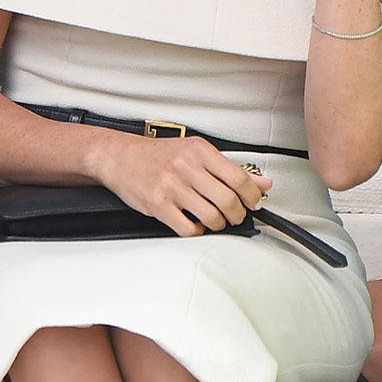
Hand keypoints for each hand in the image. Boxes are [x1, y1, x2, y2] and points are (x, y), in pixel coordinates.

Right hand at [92, 134, 271, 238]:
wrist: (119, 156)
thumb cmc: (157, 155)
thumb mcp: (196, 152)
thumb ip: (229, 168)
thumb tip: (263, 182)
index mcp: (200, 150)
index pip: (239, 178)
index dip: (253, 195)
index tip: (255, 202)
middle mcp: (186, 167)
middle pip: (228, 200)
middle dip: (238, 214)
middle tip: (236, 215)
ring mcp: (171, 187)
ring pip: (211, 217)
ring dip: (219, 224)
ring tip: (216, 219)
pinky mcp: (158, 205)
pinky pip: (188, 229)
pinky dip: (198, 231)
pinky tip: (195, 223)